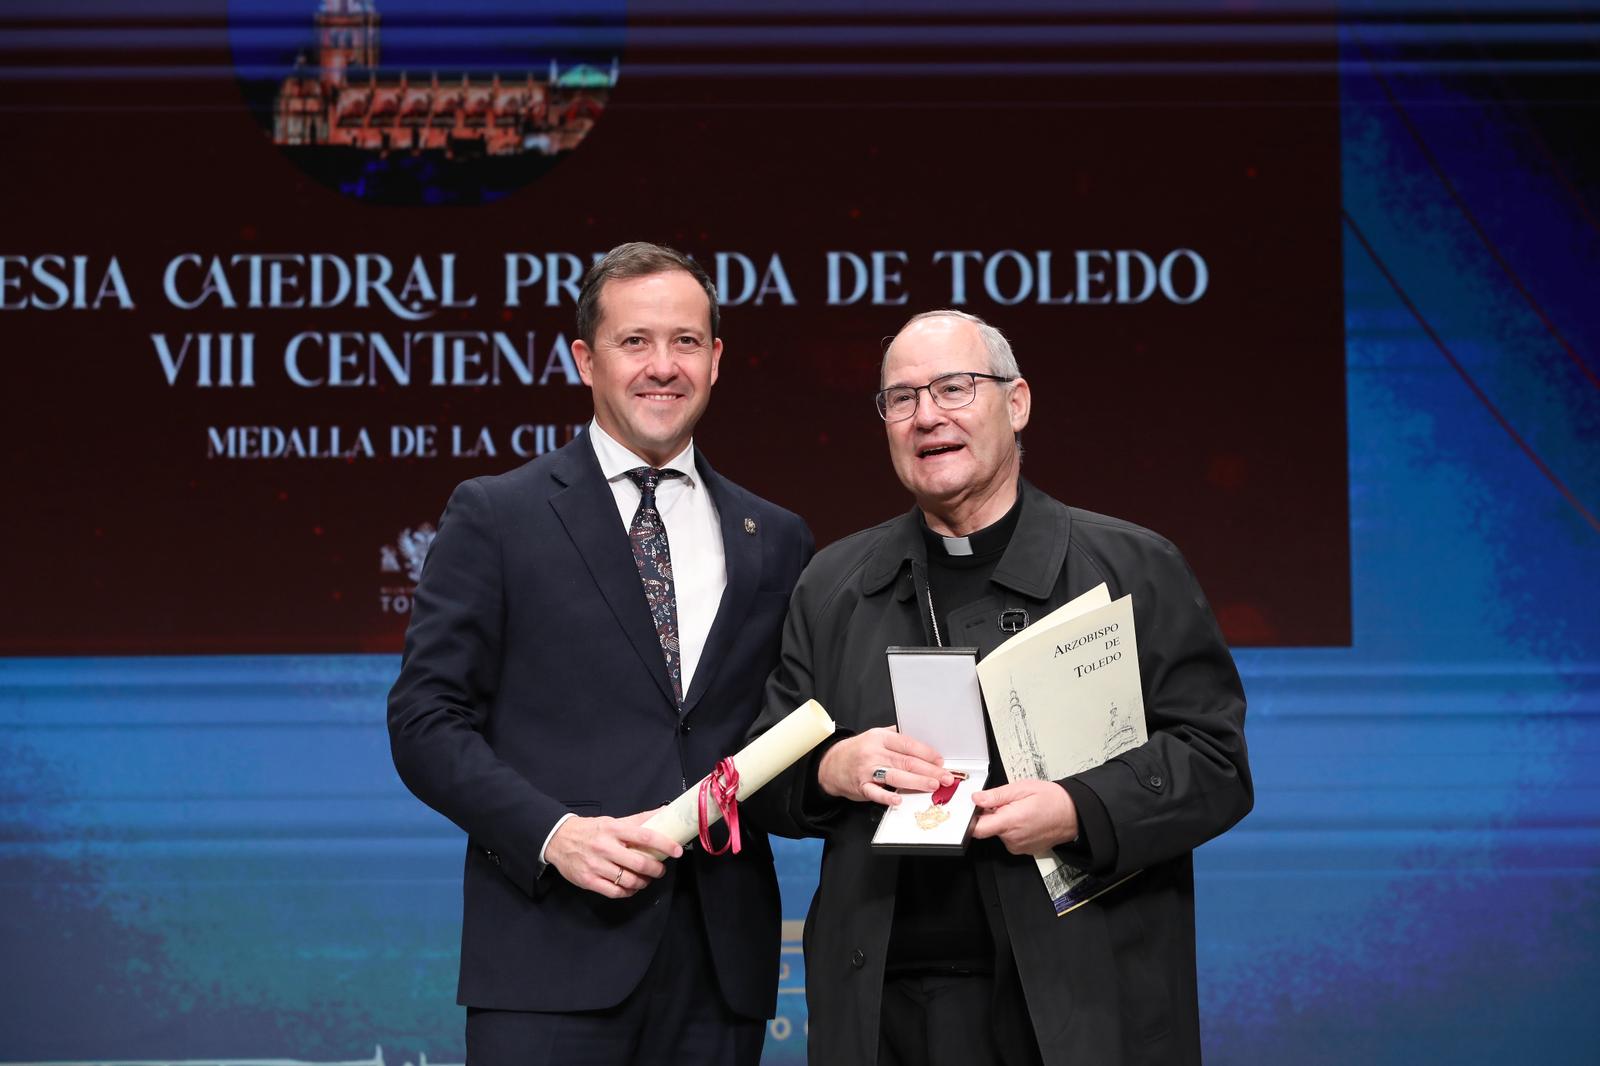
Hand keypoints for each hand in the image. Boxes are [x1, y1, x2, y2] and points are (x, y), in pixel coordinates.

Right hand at [546, 810, 683, 898]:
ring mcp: (596, 865)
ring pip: (628, 880)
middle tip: (660, 870)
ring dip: (643, 882)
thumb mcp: (613, 821)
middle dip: (656, 870)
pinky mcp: (589, 881)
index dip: (664, 844)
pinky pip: (615, 892)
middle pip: (639, 863)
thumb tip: (663, 813)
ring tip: (646, 879)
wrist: (558, 839)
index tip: (677, 850)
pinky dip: (628, 892)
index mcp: (614, 829)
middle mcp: (605, 847)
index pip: (645, 836)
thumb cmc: (591, 830)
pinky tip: (632, 887)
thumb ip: (638, 820)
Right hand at [817, 726, 951, 806]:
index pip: (908, 744)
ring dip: (916, 781)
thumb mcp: (875, 736)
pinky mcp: (860, 786)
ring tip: (932, 785)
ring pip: (895, 775)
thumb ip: (896, 737)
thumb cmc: (858, 750)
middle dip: (929, 770)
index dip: (926, 753)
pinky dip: (887, 797)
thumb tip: (923, 740)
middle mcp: (874, 752)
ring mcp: (866, 770)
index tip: (940, 761)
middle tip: (945, 777)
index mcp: (880, 738)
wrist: (830, 763)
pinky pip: (875, 792)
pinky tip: (898, 801)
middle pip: (906, 761)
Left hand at [971, 779, 1078, 854]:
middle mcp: (1013, 838)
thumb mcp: (1022, 788)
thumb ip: (996, 795)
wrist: (1074, 814)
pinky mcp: (1023, 850)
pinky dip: (1012, 829)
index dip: (971, 819)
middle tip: (1006, 803)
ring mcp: (1018, 847)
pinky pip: (1009, 839)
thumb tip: (976, 798)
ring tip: (1019, 810)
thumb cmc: (1052, 799)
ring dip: (1003, 822)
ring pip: (999, 833)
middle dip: (991, 815)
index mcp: (1010, 821)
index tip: (973, 809)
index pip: (977, 829)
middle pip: (988, 829)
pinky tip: (1024, 819)